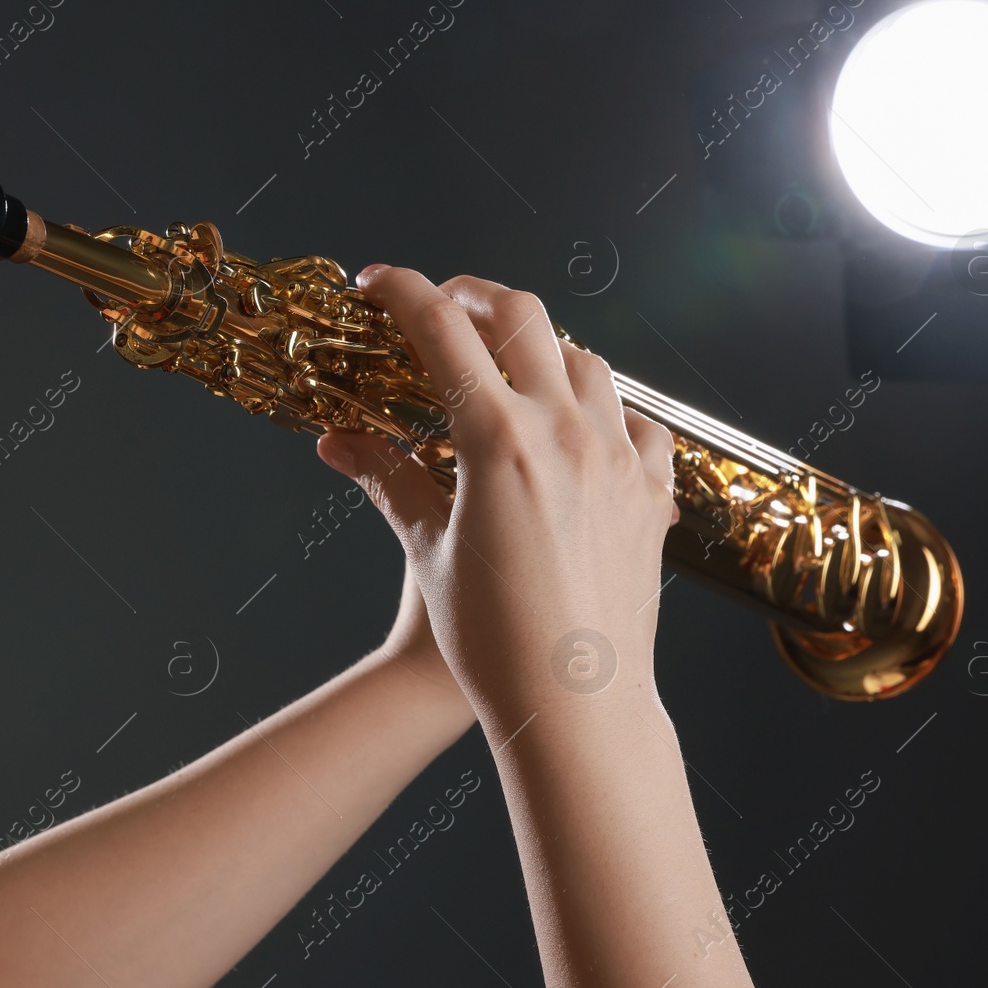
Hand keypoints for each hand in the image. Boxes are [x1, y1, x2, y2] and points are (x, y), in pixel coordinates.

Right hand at [314, 268, 679, 721]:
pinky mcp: (651, 492)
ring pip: (585, 360)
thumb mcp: (428, 551)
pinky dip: (604, 409)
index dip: (402, 292)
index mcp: (498, 440)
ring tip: (508, 370)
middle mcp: (565, 432)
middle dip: (474, 297)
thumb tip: (336, 441)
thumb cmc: (491, 640)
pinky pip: (638, 421)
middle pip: (522, 317)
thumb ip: (387, 479)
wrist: (578, 705)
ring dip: (541, 347)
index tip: (376, 282)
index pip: (442, 330)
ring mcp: (617, 458)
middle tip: (442, 310)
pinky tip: (580, 431)